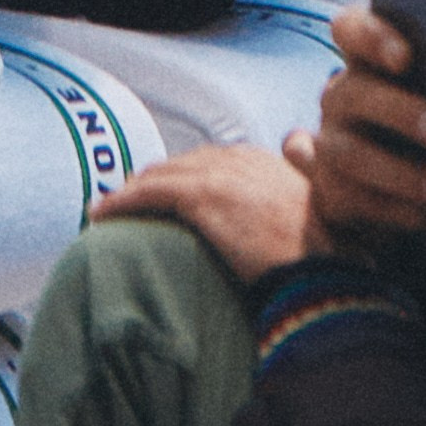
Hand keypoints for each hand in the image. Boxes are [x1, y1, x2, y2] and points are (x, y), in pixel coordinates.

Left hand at [91, 143, 321, 284]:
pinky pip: (149, 194)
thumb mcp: (312, 213)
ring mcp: (220, 175)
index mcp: (266, 162)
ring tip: (112, 203)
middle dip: (156, 178)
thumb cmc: (323, 255)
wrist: (322, 266)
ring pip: (161, 175)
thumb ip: (292, 191)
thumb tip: (291, 175)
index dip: (187, 174)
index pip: (214, 160)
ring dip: (133, 189)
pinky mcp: (201, 197)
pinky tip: (101, 212)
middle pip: (184, 163)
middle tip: (131, 195)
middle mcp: (240, 160)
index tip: (170, 187)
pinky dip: (122, 201)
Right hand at [283, 6, 425, 246]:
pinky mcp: (333, 191)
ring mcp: (330, 144)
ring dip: (402, 173)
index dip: (371, 36)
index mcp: (363, 59)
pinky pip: (360, 201)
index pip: (349, 29)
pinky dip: (400, 209)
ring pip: (353, 155)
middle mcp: (339, 97)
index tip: (406, 56)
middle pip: (355, 94)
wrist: (403, 177)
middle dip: (399, 112)